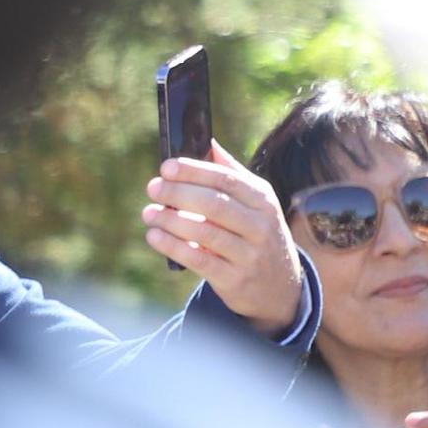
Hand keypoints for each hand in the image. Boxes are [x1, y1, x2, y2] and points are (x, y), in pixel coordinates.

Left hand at [144, 145, 306, 335]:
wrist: (279, 286)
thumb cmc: (256, 234)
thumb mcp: (255, 203)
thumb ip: (231, 174)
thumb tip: (208, 142)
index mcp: (263, 200)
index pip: (227, 180)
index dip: (195, 171)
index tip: (167, 166)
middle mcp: (261, 225)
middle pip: (215, 204)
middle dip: (180, 193)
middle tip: (153, 187)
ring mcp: (249, 253)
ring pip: (205, 232)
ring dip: (171, 220)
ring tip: (148, 213)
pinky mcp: (234, 279)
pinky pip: (199, 259)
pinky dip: (173, 246)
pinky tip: (154, 236)